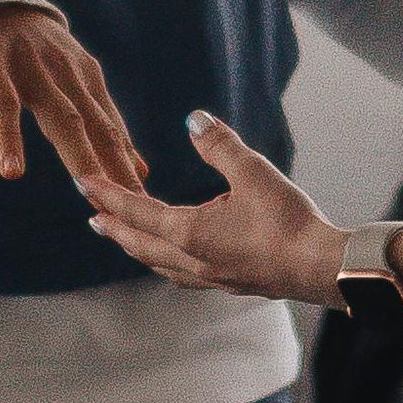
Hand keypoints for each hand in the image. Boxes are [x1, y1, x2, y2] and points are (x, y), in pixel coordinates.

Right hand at [0, 1, 148, 191]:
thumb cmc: (33, 58)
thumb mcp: (72, 86)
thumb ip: (101, 125)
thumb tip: (139, 170)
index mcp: (87, 80)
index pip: (113, 131)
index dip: (129, 168)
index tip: (146, 204)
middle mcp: (67, 74)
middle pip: (97, 127)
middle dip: (116, 168)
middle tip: (131, 206)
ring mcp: (32, 69)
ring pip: (60, 116)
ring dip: (78, 154)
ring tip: (90, 191)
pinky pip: (1, 106)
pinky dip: (7, 138)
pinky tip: (11, 170)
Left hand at [79, 111, 346, 301]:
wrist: (319, 267)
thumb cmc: (288, 221)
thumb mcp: (253, 172)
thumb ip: (220, 145)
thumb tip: (193, 119)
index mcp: (190, 232)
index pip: (135, 210)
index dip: (107, 195)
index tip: (82, 183)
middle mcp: (192, 259)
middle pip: (139, 244)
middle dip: (114, 228)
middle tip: (94, 216)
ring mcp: (210, 276)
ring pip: (159, 264)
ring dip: (138, 248)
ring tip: (129, 238)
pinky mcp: (229, 283)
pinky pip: (182, 275)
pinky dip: (166, 262)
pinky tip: (177, 259)